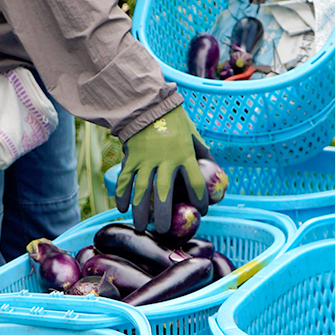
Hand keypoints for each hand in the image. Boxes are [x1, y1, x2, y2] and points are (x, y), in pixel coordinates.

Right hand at [115, 105, 207, 233]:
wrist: (147, 103)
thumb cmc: (173, 118)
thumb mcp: (192, 133)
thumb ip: (200, 150)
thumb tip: (212, 165)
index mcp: (185, 155)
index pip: (195, 184)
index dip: (200, 200)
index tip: (202, 210)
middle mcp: (166, 161)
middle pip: (164, 195)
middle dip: (163, 216)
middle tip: (163, 230)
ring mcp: (146, 160)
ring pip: (142, 192)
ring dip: (140, 212)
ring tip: (141, 227)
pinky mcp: (131, 157)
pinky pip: (125, 180)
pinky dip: (122, 195)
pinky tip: (121, 208)